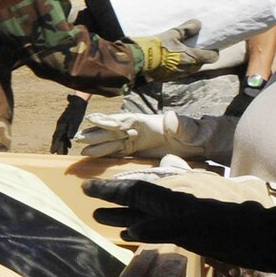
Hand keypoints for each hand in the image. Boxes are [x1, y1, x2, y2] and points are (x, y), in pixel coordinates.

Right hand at [76, 110, 214, 159]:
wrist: (197, 144)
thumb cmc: (193, 134)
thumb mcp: (189, 129)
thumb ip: (180, 124)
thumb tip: (171, 118)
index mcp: (146, 122)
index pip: (123, 121)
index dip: (107, 120)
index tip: (92, 120)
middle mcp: (137, 130)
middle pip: (112, 131)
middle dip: (95, 134)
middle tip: (78, 138)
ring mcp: (135, 141)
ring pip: (112, 142)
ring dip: (97, 146)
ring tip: (81, 151)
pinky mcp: (136, 151)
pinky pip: (117, 153)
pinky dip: (105, 155)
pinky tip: (94, 158)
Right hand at [84, 176, 275, 270]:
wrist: (271, 238)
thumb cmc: (237, 234)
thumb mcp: (198, 229)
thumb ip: (164, 228)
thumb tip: (133, 227)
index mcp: (175, 200)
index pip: (136, 191)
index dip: (111, 190)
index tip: (87, 188)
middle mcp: (177, 204)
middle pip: (139, 199)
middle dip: (114, 200)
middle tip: (90, 201)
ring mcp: (186, 216)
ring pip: (149, 212)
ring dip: (126, 214)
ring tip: (102, 219)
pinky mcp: (196, 230)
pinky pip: (161, 225)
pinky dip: (144, 227)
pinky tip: (138, 233)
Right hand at [135, 20, 219, 80]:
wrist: (140, 59)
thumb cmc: (159, 46)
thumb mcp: (173, 33)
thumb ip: (187, 29)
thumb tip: (198, 24)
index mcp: (193, 58)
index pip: (212, 57)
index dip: (213, 52)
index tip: (209, 46)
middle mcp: (189, 69)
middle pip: (201, 64)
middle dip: (199, 57)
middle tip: (193, 48)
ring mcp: (178, 76)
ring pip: (189, 70)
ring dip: (188, 63)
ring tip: (180, 54)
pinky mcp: (168, 79)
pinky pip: (178, 74)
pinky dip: (177, 68)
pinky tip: (169, 62)